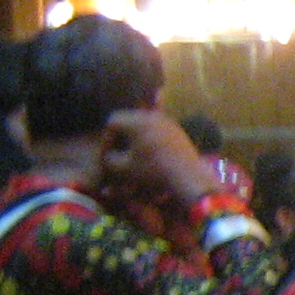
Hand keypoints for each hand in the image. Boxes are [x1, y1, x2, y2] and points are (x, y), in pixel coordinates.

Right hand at [100, 110, 216, 210]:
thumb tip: (106, 155)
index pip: (112, 122)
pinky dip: (149, 139)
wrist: (188, 177)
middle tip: (116, 152)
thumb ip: (108, 160)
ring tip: (131, 155)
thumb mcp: (123, 169)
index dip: (106, 139)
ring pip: (142, 123)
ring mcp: (168, 122)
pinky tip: (149, 155)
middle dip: (119, 136)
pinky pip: (157, 129)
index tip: (107, 156)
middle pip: (127, 120)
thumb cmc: (152, 172)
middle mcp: (153, 116)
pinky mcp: (178, 130)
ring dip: (134, 137)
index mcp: (137, 120)